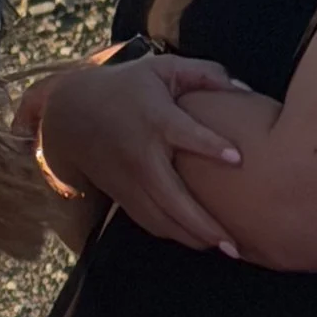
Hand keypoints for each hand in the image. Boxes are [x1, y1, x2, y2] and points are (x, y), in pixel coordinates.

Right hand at [31, 55, 247, 253]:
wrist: (70, 113)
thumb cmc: (127, 87)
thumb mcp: (162, 68)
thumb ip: (205, 74)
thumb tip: (246, 90)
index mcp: (156, 118)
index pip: (184, 134)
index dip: (210, 146)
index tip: (237, 159)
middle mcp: (142, 155)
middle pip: (172, 196)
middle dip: (203, 223)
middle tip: (235, 243)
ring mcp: (129, 180)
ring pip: (161, 218)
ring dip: (192, 237)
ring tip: (226, 248)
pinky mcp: (122, 195)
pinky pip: (149, 222)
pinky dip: (174, 235)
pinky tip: (199, 241)